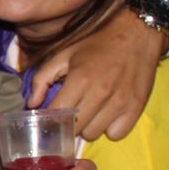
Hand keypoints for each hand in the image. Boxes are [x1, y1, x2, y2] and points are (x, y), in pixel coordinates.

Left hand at [29, 10, 159, 140]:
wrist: (137, 34)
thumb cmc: (97, 45)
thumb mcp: (64, 55)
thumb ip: (42, 79)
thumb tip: (31, 104)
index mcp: (80, 80)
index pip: (57, 115)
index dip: (48, 121)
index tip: (46, 120)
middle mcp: (100, 94)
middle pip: (74, 130)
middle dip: (67, 124)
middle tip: (70, 112)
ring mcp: (120, 103)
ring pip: (93, 135)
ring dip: (88, 126)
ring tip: (90, 110)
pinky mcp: (136, 108)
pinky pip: (116, 134)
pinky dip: (109, 128)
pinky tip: (107, 114)